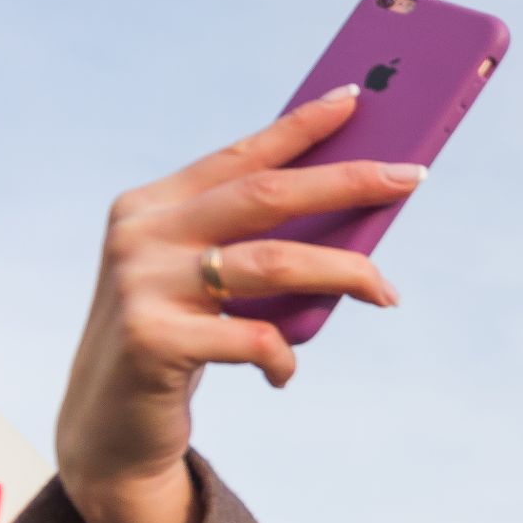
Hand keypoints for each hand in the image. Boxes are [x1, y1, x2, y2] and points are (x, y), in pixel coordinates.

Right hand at [55, 83, 423, 522]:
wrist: (110, 423)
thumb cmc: (179, 341)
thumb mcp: (206, 283)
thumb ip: (254, 248)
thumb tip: (356, 216)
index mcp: (153, 206)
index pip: (240, 155)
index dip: (300, 126)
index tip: (357, 99)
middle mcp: (142, 234)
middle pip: (267, 195)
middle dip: (347, 181)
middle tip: (412, 176)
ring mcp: (142, 284)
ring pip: (273, 263)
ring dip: (346, 273)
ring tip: (389, 292)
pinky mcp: (152, 340)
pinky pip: (252, 338)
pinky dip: (284, 356)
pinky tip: (284, 372)